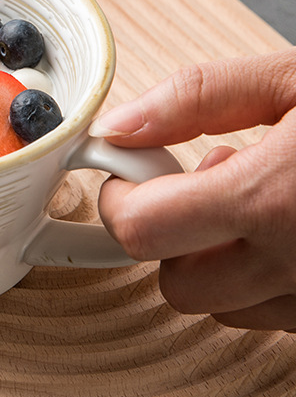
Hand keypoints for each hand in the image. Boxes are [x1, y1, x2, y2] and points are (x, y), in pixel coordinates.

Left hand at [94, 48, 295, 331]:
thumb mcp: (291, 80)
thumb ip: (199, 99)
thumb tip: (119, 125)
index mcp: (270, 199)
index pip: (141, 231)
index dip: (119, 199)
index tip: (125, 173)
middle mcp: (294, 264)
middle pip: (175, 284)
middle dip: (169, 235)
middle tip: (201, 185)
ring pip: (223, 308)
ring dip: (216, 261)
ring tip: (256, 203)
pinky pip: (270, 316)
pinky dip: (260, 280)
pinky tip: (284, 230)